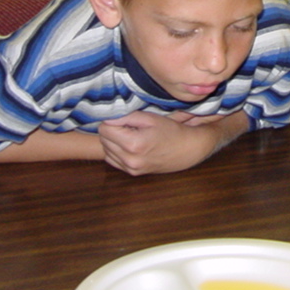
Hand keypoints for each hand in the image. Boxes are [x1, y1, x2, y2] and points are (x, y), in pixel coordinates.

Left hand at [98, 110, 245, 174]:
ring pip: (106, 151)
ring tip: (130, 135)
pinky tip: (129, 145)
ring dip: (113, 141)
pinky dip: (116, 151)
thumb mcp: (150, 118)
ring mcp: (131, 168)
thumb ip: (126, 116)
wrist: (186, 150)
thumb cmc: (170, 131)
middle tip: (128, 126)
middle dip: (112, 130)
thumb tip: (107, 117)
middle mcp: (130, 159)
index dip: (112, 120)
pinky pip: (113, 160)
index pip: (104, 128)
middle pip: (103, 140)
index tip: (124, 118)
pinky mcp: (132, 173)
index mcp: (134, 144)